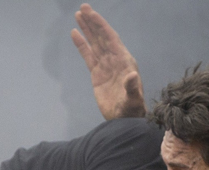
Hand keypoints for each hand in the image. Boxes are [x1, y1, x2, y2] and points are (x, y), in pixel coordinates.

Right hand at [71, 3, 145, 119]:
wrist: (124, 119)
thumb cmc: (131, 109)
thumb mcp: (133, 99)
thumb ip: (132, 87)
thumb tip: (133, 76)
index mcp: (124, 60)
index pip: (110, 38)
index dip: (101, 25)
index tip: (91, 13)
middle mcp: (114, 59)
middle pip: (101, 36)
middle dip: (93, 22)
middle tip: (83, 8)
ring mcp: (105, 65)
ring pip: (95, 43)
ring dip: (87, 29)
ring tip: (78, 15)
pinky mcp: (97, 73)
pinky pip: (88, 55)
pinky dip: (81, 44)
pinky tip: (74, 34)